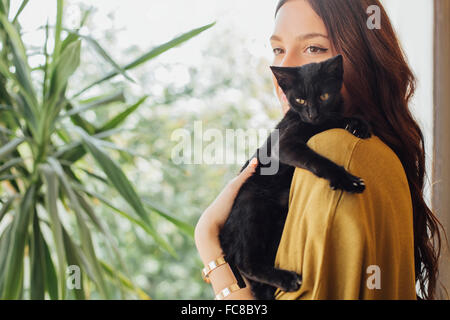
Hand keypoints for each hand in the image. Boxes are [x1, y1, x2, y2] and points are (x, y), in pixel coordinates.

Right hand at [194, 157, 257, 299]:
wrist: (208, 231)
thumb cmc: (218, 235)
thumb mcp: (229, 233)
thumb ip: (234, 238)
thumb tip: (240, 254)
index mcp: (229, 202)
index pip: (239, 189)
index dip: (246, 182)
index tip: (254, 175)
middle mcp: (229, 194)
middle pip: (241, 180)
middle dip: (249, 171)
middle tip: (260, 161)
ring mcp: (230, 191)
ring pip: (242, 176)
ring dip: (251, 168)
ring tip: (261, 158)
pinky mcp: (232, 189)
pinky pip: (243, 177)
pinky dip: (250, 169)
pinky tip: (258, 162)